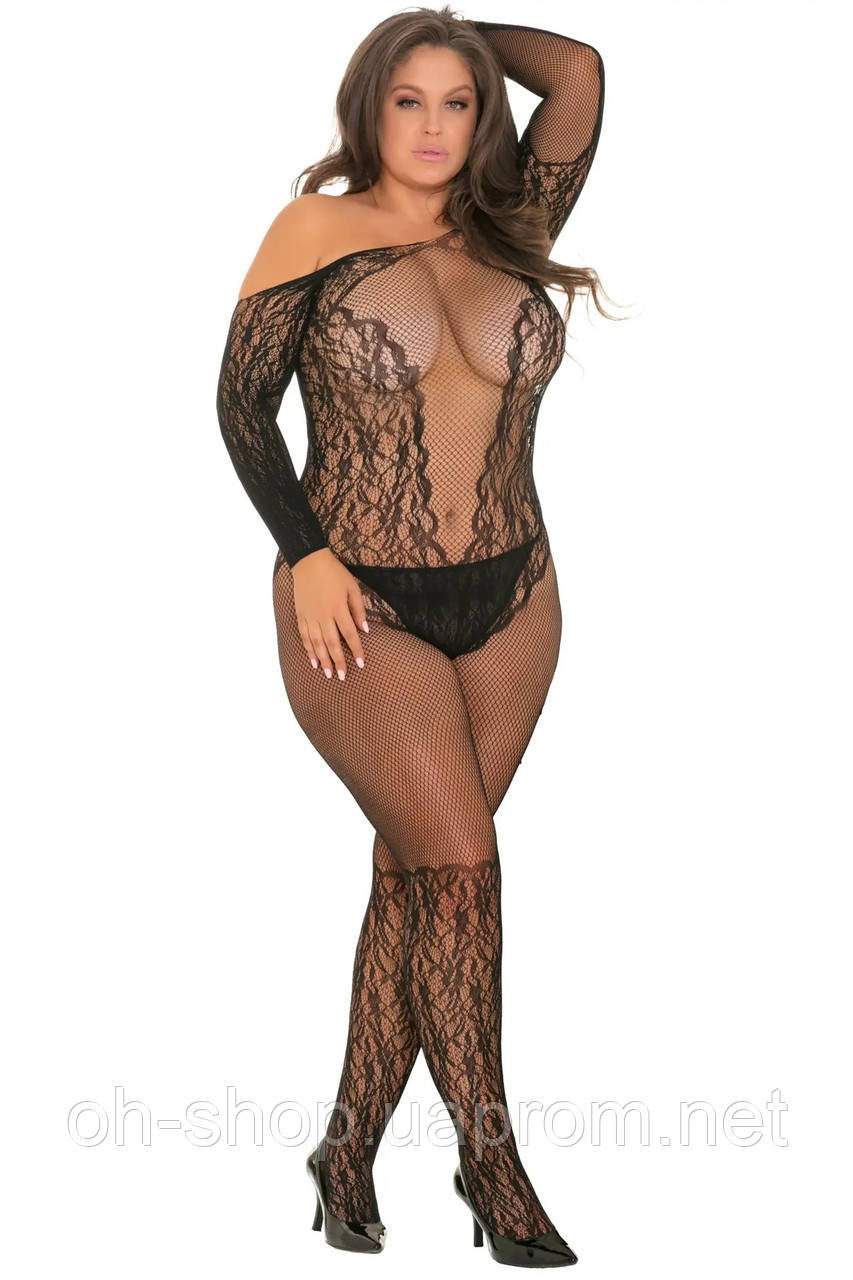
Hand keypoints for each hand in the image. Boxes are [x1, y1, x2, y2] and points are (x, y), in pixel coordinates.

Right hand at [291, 548, 369, 679]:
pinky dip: (309, 650)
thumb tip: (365, 630)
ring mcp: (310, 616)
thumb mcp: (353, 587)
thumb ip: (359, 610)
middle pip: (332, 643)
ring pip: (316, 643)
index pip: (349, 634)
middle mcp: (323, 615)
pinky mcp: (301, 615)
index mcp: (338, 608)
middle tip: (342, 677)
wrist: (309, 562)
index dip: (356, 650)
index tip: (362, 663)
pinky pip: (304, 636)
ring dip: (323, 660)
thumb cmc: (335, 573)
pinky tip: (313, 661)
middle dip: (338, 661)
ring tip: (327, 674)